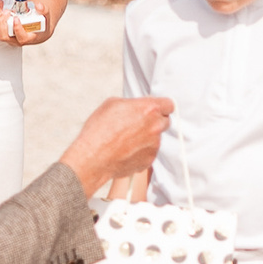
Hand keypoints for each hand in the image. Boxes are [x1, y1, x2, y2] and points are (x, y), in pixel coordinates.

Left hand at [0, 1, 50, 46]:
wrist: (38, 31)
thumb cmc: (41, 26)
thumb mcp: (46, 18)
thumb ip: (44, 11)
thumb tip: (38, 5)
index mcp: (28, 38)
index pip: (21, 38)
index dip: (17, 29)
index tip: (16, 19)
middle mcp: (16, 39)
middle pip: (4, 36)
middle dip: (3, 23)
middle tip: (7, 12)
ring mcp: (8, 35)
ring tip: (0, 6)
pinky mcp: (3, 30)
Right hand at [58, 96, 172, 191]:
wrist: (93, 157)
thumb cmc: (99, 131)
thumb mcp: (112, 104)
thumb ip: (132, 104)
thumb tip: (136, 107)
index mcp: (149, 109)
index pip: (169, 104)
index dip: (162, 106)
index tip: (156, 109)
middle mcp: (155, 127)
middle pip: (165, 121)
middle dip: (154, 121)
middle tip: (138, 124)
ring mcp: (154, 145)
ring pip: (156, 138)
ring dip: (146, 137)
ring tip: (126, 140)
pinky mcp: (149, 160)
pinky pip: (149, 152)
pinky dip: (141, 151)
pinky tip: (126, 150)